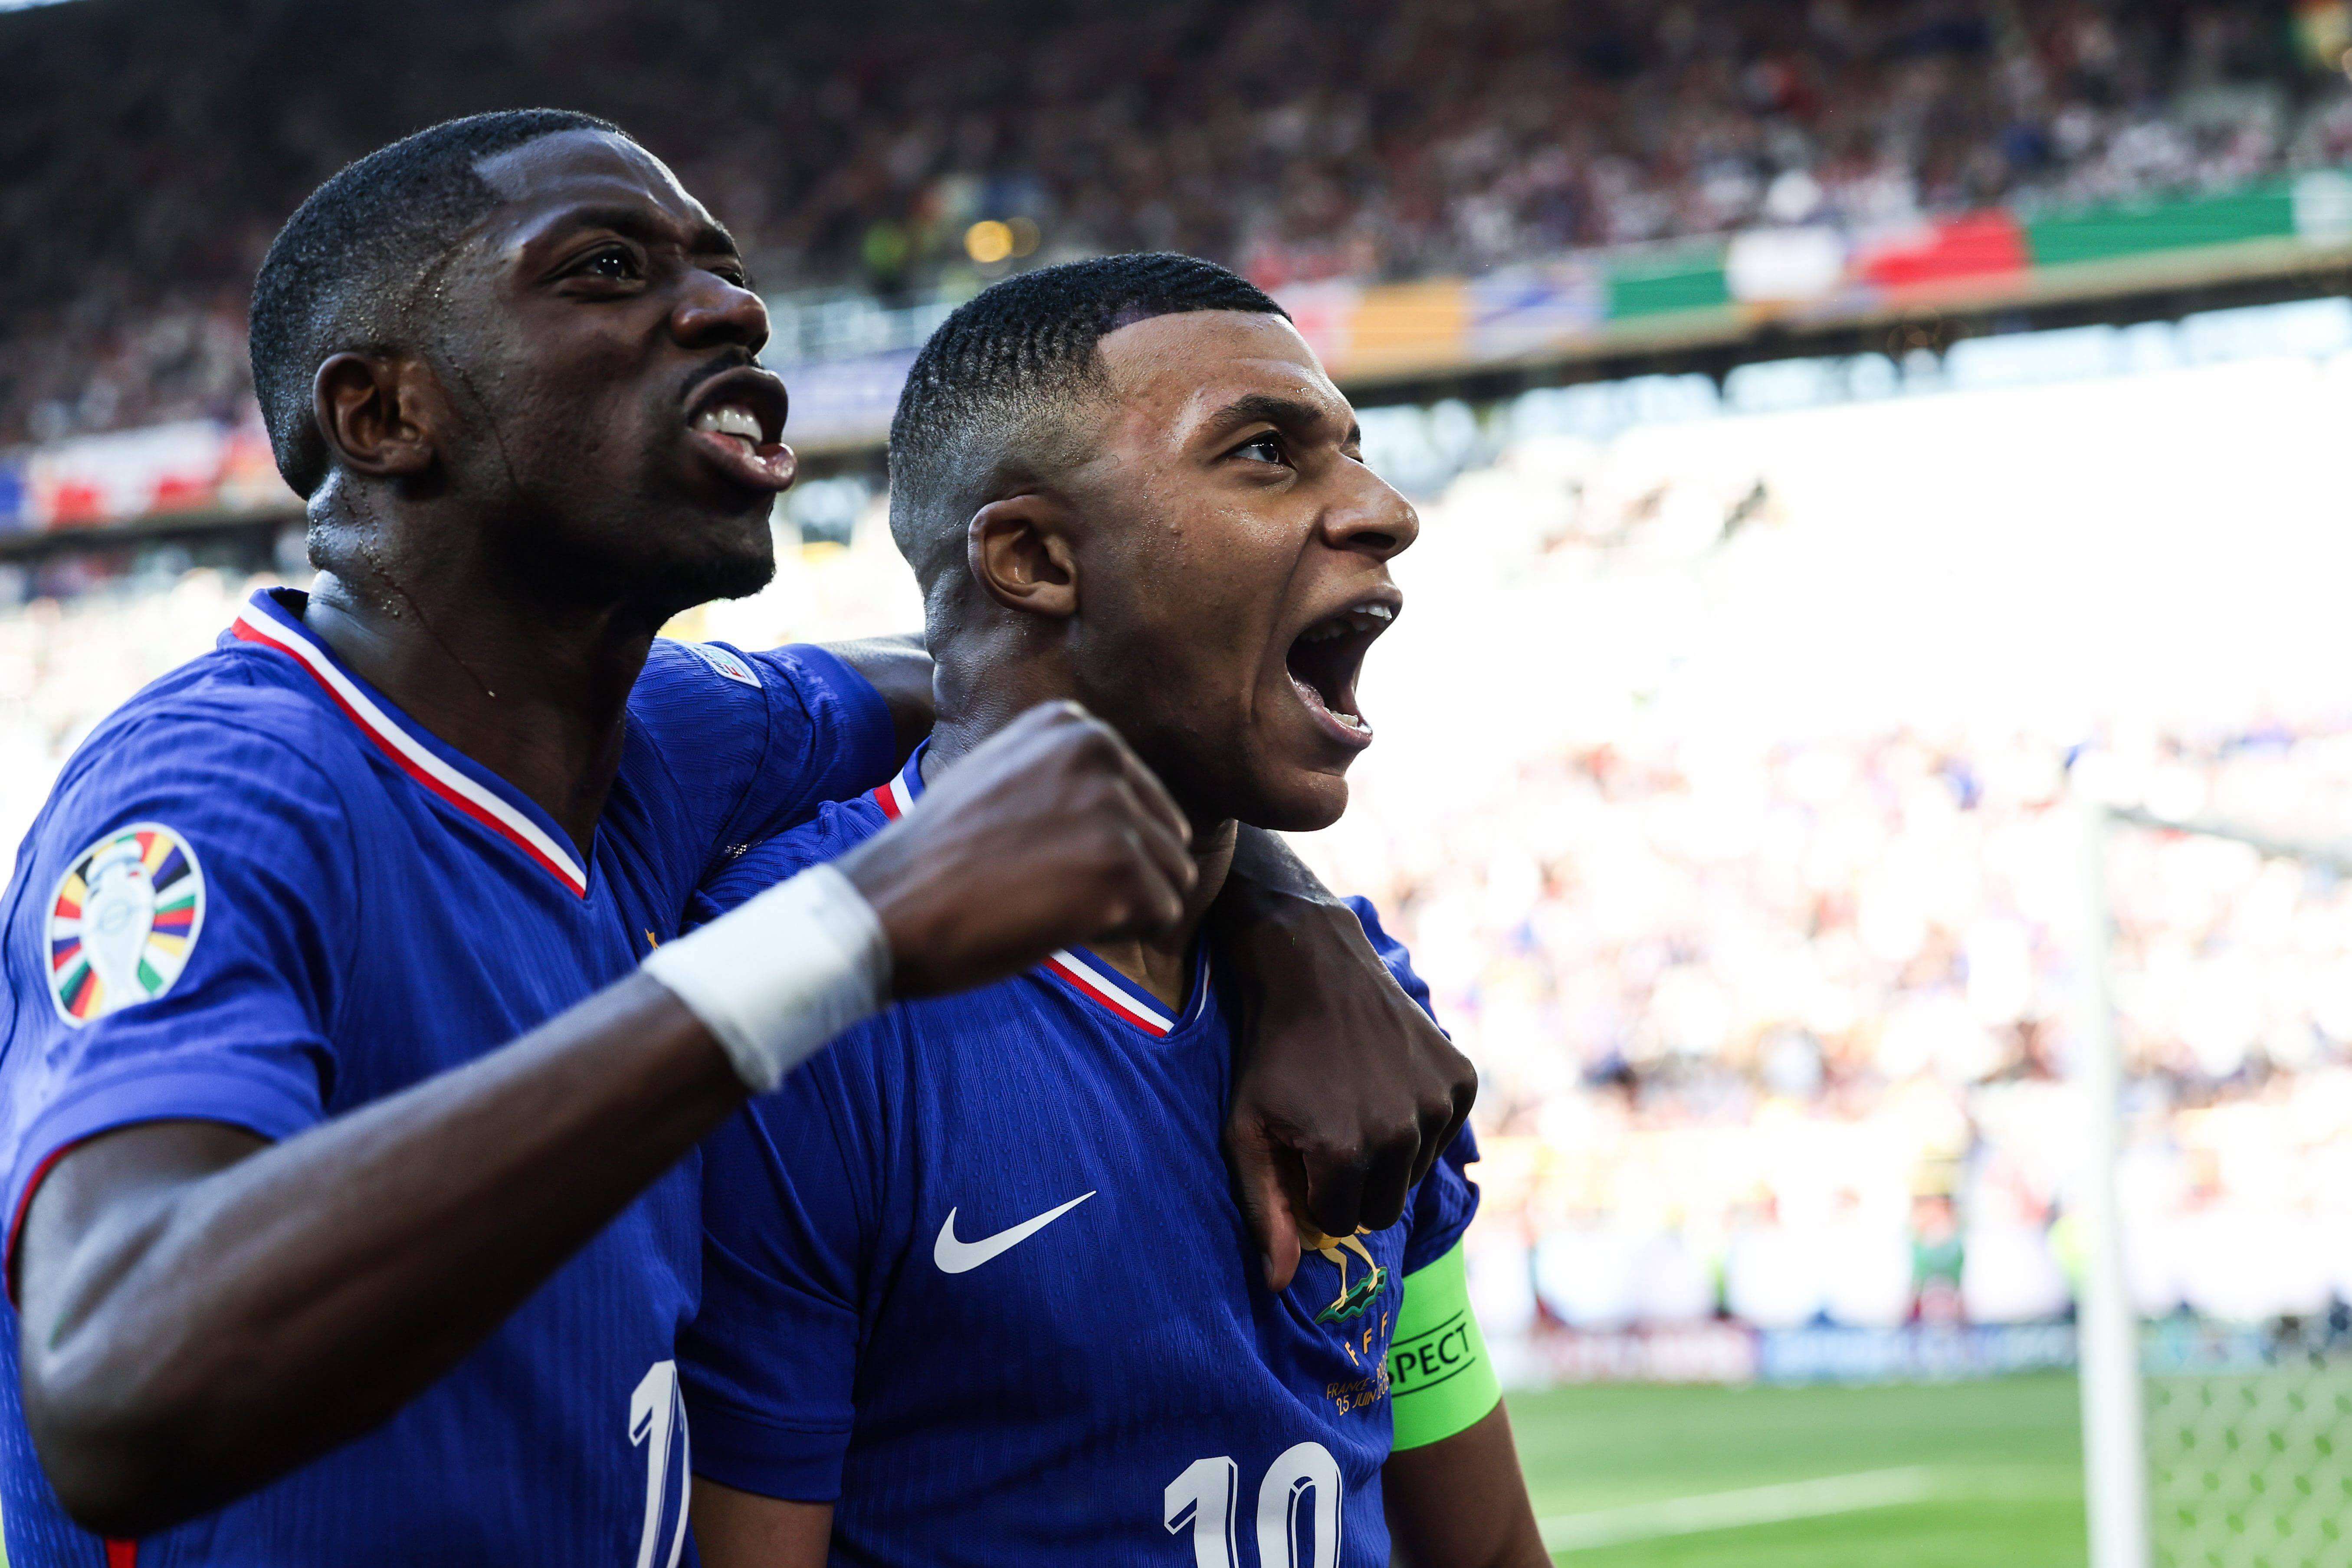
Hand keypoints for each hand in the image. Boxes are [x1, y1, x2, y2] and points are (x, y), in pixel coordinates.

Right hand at [839, 702, 1195, 997]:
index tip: (1035, 855)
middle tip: (1042, 887)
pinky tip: (1057, 923)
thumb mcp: (1003, 778)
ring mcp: (1114, 808)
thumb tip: (1131, 808)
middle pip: (1165, 835)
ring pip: (1172, 877)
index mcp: (1073, 725)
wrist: (889, 908)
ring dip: (1122, 906)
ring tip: (1049, 902)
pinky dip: (1119, 934)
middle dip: (1120, 875)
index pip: (1141, 797)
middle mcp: (1100, 752)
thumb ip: (1067, 776)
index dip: (1097, 845)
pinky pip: (1163, 915)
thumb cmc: (939, 859)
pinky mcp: (1122, 868)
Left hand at [1218, 897, 1475, 1290]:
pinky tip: (1386, 1080)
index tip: (1302, 1153)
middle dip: (1356, 1182)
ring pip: (1415, 1172)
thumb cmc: (1268, 1055)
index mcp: (1347, 1154)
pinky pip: (1443, 1131)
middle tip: (1329, 1132)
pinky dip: (1419, 1118)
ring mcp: (1438, 1103)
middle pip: (1384, 1207)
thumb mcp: (1245, 1132)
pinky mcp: (1462, 1077)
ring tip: (1355, 1100)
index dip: (1317, 1192)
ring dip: (1388, 1151)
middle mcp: (1403, 1134)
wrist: (1311, 967)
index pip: (1343, 1223)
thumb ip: (1264, 1212)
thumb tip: (1280, 1286)